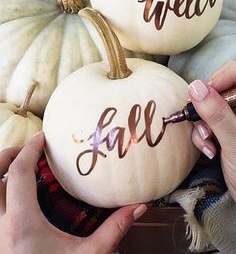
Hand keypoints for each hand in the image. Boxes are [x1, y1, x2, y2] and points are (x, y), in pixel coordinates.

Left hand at [0, 133, 146, 253]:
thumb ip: (113, 230)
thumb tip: (138, 207)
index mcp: (22, 223)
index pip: (19, 173)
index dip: (30, 150)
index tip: (43, 138)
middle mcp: (1, 224)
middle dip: (9, 155)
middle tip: (29, 149)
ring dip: (1, 173)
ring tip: (20, 166)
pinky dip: (2, 191)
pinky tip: (18, 194)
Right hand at [188, 60, 235, 201]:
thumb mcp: (235, 143)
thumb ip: (217, 114)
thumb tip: (196, 87)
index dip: (220, 78)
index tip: (202, 93)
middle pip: (220, 90)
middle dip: (205, 109)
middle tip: (202, 125)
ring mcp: (235, 120)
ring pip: (210, 107)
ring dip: (202, 125)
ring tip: (206, 142)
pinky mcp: (227, 130)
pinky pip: (208, 122)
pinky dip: (203, 134)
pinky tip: (208, 149)